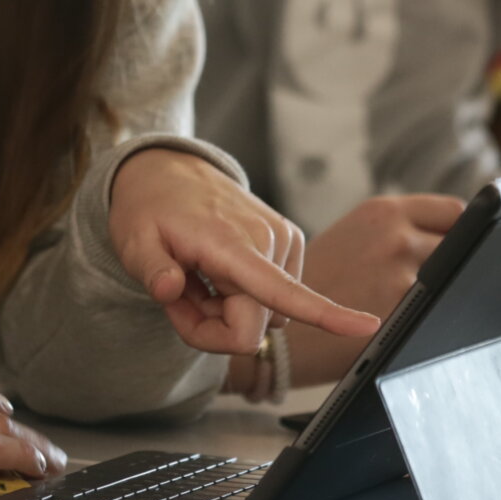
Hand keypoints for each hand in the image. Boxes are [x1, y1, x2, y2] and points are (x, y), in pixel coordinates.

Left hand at [107, 147, 379, 355]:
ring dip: (226, 311)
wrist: (167, 171)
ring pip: (266, 315)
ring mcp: (282, 240)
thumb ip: (151, 269)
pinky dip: (241, 296)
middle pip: (255, 327)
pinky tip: (216, 272)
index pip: (282, 291)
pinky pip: (273, 297)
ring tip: (197, 277)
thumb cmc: (149, 209)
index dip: (325, 315)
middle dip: (213, 327)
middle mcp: (268, 240)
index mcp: (232, 242)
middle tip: (177, 297)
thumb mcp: (133, 241)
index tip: (367, 327)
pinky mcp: (287, 243)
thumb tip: (168, 289)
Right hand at [281, 194, 462, 384]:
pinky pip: (442, 309)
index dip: (464, 231)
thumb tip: (456, 238)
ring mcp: (402, 275)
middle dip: (460, 262)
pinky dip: (439, 315)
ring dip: (451, 290)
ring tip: (424, 303)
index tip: (467, 245)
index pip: (454, 211)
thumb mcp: (355, 237)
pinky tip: (416, 323)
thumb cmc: (321, 285)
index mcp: (382, 212)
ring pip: (456, 279)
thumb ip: (400, 231)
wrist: (287, 331)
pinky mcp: (405, 313)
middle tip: (445, 280)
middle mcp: (395, 237)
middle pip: (463, 244)